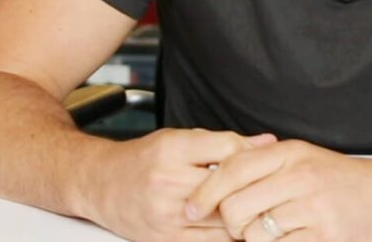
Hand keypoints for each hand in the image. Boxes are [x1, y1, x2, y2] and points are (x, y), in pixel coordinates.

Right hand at [81, 128, 275, 241]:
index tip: (265, 159)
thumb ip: (223, 142)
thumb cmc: (141, 159)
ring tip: (258, 207)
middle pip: (228, 187)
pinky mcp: (166, 240)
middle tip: (272, 187)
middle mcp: (167, 183)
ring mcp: (166, 216)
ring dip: (245, 215)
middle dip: (253, 187)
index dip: (253, 155)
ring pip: (223, 219)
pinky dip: (228, 235)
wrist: (99, 185)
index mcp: (172, 151)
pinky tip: (237, 227)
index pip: (228, 150)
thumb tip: (267, 142)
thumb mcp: (177, 139)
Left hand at [184, 139, 371, 241]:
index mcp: (291, 153)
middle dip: (229, 222)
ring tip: (269, 232)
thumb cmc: (343, 179)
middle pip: (235, 206)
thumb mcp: (304, 157)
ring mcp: (312, 208)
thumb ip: (265, 162)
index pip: (232, 169)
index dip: (205, 191)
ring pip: (252, 233)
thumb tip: (216, 173)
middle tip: (239, 224)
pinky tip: (288, 239)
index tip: (191, 207)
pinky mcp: (323, 236)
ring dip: (251, 239)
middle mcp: (300, 177)